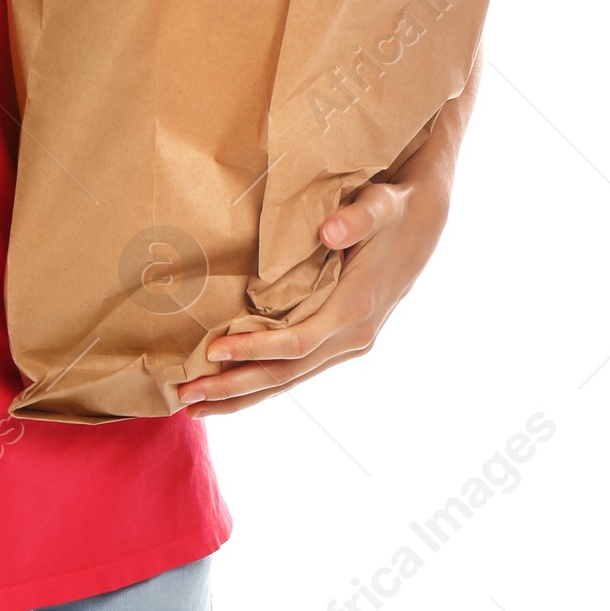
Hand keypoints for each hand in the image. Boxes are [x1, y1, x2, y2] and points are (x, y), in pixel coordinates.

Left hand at [175, 123, 460, 419]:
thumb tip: (329, 232)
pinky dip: (260, 381)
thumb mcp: (381, 205)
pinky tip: (227, 389)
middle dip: (235, 387)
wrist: (424, 220)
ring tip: (194, 405)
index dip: (255, 348)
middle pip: (286, 373)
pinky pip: (295, 368)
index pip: (298, 342)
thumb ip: (357, 219)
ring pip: (289, 380)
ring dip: (241, 395)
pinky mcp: (338, 340)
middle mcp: (352, 335)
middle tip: (185, 396)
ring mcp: (347, 342)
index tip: (213, 349)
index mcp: (356, 307)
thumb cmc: (394, 209)